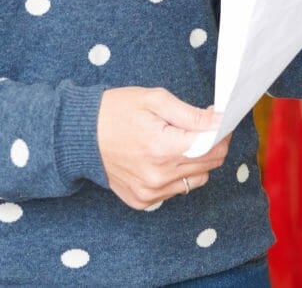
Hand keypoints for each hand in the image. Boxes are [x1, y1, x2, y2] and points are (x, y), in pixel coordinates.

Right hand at [97, 87, 229, 209]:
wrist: (80, 135)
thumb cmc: (115, 111)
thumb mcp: (155, 100)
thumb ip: (192, 114)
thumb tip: (220, 120)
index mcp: (162, 148)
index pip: (213, 146)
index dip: (222, 130)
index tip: (220, 119)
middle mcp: (157, 176)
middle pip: (210, 163)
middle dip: (213, 142)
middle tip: (201, 125)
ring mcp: (150, 192)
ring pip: (198, 178)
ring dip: (197, 160)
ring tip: (178, 141)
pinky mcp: (143, 201)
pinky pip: (178, 190)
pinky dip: (179, 173)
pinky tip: (163, 157)